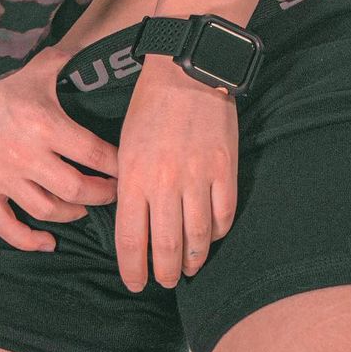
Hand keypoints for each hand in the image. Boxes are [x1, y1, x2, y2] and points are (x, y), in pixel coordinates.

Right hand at [0, 43, 120, 254]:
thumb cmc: (2, 87)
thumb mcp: (37, 70)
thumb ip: (67, 61)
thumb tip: (94, 53)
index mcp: (44, 124)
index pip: (93, 153)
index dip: (116, 165)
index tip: (127, 168)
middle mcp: (26, 155)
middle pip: (76, 189)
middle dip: (102, 194)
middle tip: (112, 192)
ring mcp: (3, 177)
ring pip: (47, 210)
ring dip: (72, 214)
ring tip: (84, 208)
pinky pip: (7, 226)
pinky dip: (28, 240)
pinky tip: (47, 241)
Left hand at [114, 56, 237, 291]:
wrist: (187, 69)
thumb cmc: (149, 105)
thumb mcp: (124, 143)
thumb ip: (128, 185)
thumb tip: (132, 222)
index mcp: (134, 175)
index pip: (130, 239)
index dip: (132, 268)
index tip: (134, 282)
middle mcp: (165, 182)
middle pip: (165, 247)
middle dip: (163, 273)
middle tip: (163, 281)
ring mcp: (199, 177)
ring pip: (197, 238)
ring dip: (191, 260)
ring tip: (186, 268)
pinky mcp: (225, 169)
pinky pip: (224, 216)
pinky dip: (217, 234)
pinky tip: (209, 237)